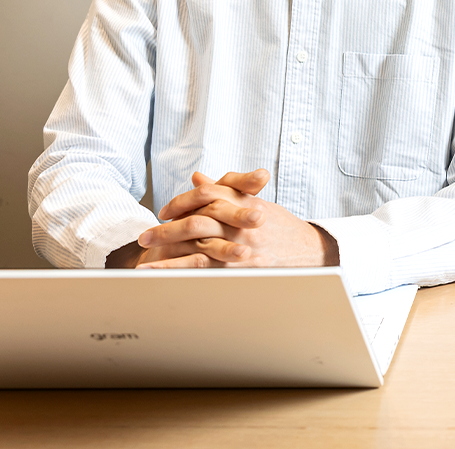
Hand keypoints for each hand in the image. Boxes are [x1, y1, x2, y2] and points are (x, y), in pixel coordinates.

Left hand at [133, 169, 339, 268]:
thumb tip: (197, 177)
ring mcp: (242, 244)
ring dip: (167, 252)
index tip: (165, 211)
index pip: (207, 194)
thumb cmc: (280, 227)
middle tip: (145, 236)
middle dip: (167, 228)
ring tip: (144, 262)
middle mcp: (241, 222)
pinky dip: (181, 272)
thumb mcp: (254, 203)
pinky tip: (162, 277)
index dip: (182, 201)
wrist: (310, 251)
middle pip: (197, 219)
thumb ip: (224, 190)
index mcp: (244, 202)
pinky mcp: (241, 267)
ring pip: (197, 244)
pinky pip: (206, 268)